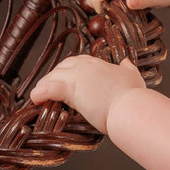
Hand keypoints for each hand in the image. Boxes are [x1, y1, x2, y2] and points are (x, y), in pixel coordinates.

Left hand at [30, 56, 145, 132]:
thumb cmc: (133, 96)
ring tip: (41, 98)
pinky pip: (47, 88)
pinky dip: (39, 93)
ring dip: (44, 86)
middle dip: (54, 77)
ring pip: (52, 77)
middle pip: (62, 67)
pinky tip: (36, 100)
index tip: (68, 81)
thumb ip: (128, 68)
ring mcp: (77, 76)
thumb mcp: (133, 77)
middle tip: (50, 91)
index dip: (70, 71)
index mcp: (99, 64)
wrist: (131, 107)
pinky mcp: (70, 88)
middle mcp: (86, 66)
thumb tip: (126, 62)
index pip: (77, 62)